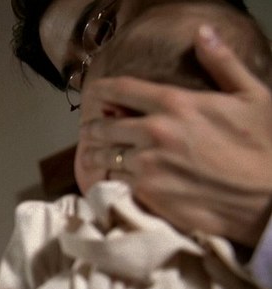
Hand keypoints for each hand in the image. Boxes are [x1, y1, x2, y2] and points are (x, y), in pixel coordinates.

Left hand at [78, 25, 271, 246]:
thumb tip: (203, 32)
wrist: (271, 200)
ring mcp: (148, 165)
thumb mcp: (252, 96)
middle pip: (103, 127)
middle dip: (94, 128)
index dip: (101, 90)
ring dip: (98, 157)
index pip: (121, 89)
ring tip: (97, 158)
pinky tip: (114, 181)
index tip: (94, 93)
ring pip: (104, 158)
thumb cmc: (266, 146)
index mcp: (176, 103)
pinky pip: (115, 184)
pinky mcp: (148, 195)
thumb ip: (222, 63)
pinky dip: (112, 181)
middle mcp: (155, 132)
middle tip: (91, 131)